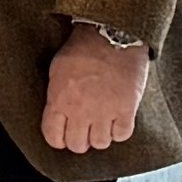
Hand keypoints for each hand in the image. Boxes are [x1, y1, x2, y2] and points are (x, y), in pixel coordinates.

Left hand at [44, 25, 155, 154]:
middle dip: (78, 141)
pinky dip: (119, 132)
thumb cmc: (81, 50)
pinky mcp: (127, 108)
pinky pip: (122, 135)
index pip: (53, 137)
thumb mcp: (57, 72)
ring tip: (101, 126)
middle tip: (83, 132)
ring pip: (100, 143)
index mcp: (59, 100)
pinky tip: (117, 121)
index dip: (57, 139)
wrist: (112, 37)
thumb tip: (57, 114)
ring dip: (100, 137)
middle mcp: (81, 110)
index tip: (62, 137)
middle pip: (77, 145)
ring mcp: (105, 111)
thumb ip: (56, 96)